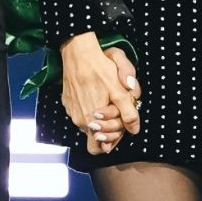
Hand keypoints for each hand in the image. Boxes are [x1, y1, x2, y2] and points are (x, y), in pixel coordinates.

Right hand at [60, 32, 140, 151]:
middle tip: (117, 111)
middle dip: (108, 128)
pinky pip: (81, 113)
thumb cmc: (100, 69)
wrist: (78, 52)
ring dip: (99, 118)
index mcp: (92, 121)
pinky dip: (90, 108)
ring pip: (88, 124)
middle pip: (95, 137)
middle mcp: (79, 120)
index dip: (112, 140)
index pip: (100, 148)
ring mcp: (71, 111)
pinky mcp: (67, 102)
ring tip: (107, 100)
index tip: (119, 127)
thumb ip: (128, 114)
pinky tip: (96, 94)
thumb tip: (134, 130)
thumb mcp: (120, 91)